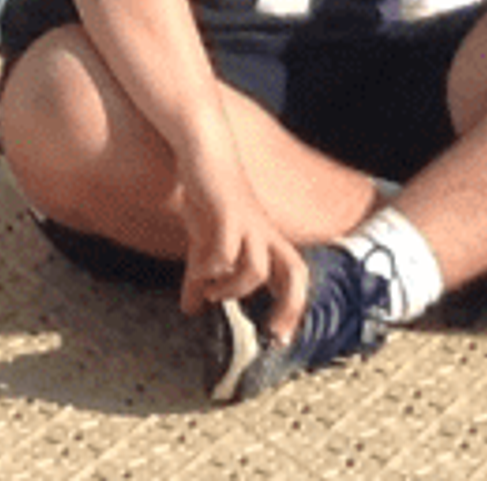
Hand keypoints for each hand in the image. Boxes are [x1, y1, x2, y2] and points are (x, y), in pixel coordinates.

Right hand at [170, 157, 310, 335]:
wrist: (204, 149)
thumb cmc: (210, 195)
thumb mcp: (204, 243)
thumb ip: (200, 277)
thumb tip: (190, 309)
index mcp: (266, 240)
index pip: (295, 275)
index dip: (294, 307)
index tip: (279, 337)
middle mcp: (264, 233)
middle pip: (296, 270)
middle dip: (289, 306)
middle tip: (270, 331)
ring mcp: (248, 222)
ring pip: (257, 267)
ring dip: (234, 289)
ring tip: (214, 293)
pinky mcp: (227, 211)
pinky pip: (226, 249)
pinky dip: (211, 268)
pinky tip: (199, 272)